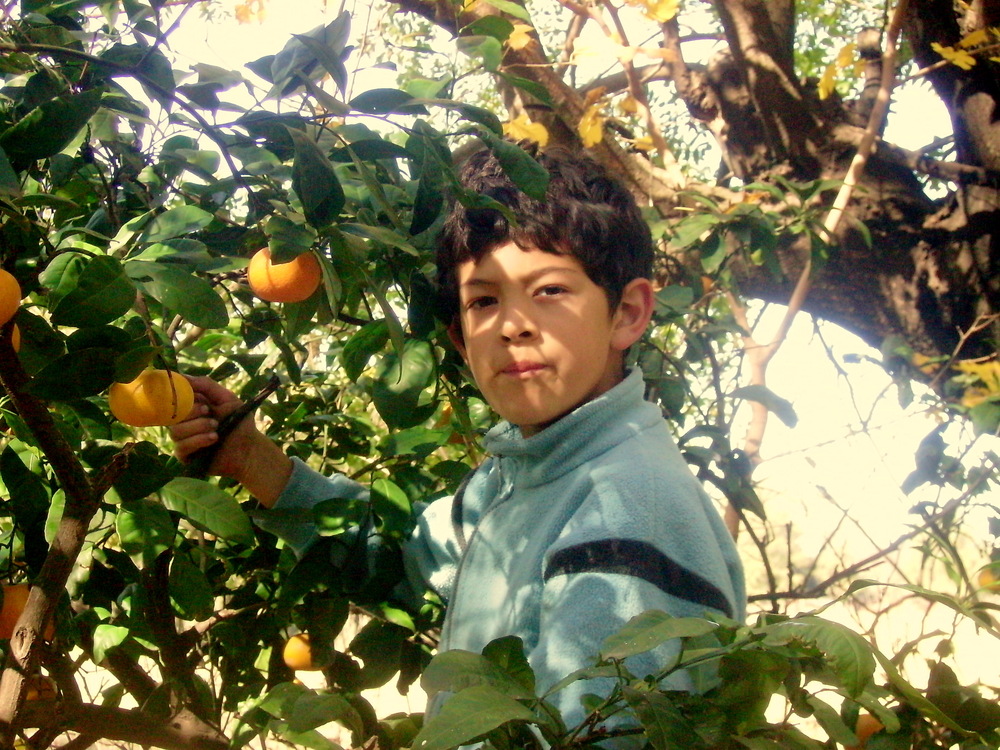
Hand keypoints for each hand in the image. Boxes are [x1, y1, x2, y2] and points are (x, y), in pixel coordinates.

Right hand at [170, 376, 291, 506]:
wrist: (249, 449)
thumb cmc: (239, 423)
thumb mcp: (226, 398)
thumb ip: (206, 386)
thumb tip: (183, 376)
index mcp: (191, 406)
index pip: (172, 398)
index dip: (179, 395)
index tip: (196, 396)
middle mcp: (183, 422)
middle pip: (171, 415)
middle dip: (192, 412)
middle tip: (209, 412)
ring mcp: (183, 439)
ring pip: (175, 431)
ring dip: (197, 427)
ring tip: (216, 428)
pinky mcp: (185, 456)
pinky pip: (181, 447)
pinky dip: (198, 441)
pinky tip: (213, 439)